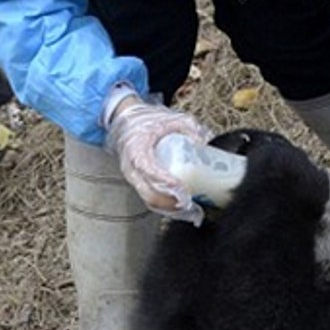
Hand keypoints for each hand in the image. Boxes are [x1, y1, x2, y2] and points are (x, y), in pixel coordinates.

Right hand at [104, 95, 213, 223]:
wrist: (125, 123)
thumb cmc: (144, 122)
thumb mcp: (168, 118)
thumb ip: (188, 127)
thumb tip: (204, 141)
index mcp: (136, 150)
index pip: (148, 170)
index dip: (164, 181)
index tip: (180, 186)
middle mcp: (132, 168)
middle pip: (148, 193)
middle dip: (170, 202)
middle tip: (189, 202)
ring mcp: (134, 179)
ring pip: (149, 201)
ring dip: (170, 209)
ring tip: (191, 211)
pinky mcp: (139, 184)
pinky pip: (150, 200)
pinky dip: (166, 208)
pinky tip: (181, 209)